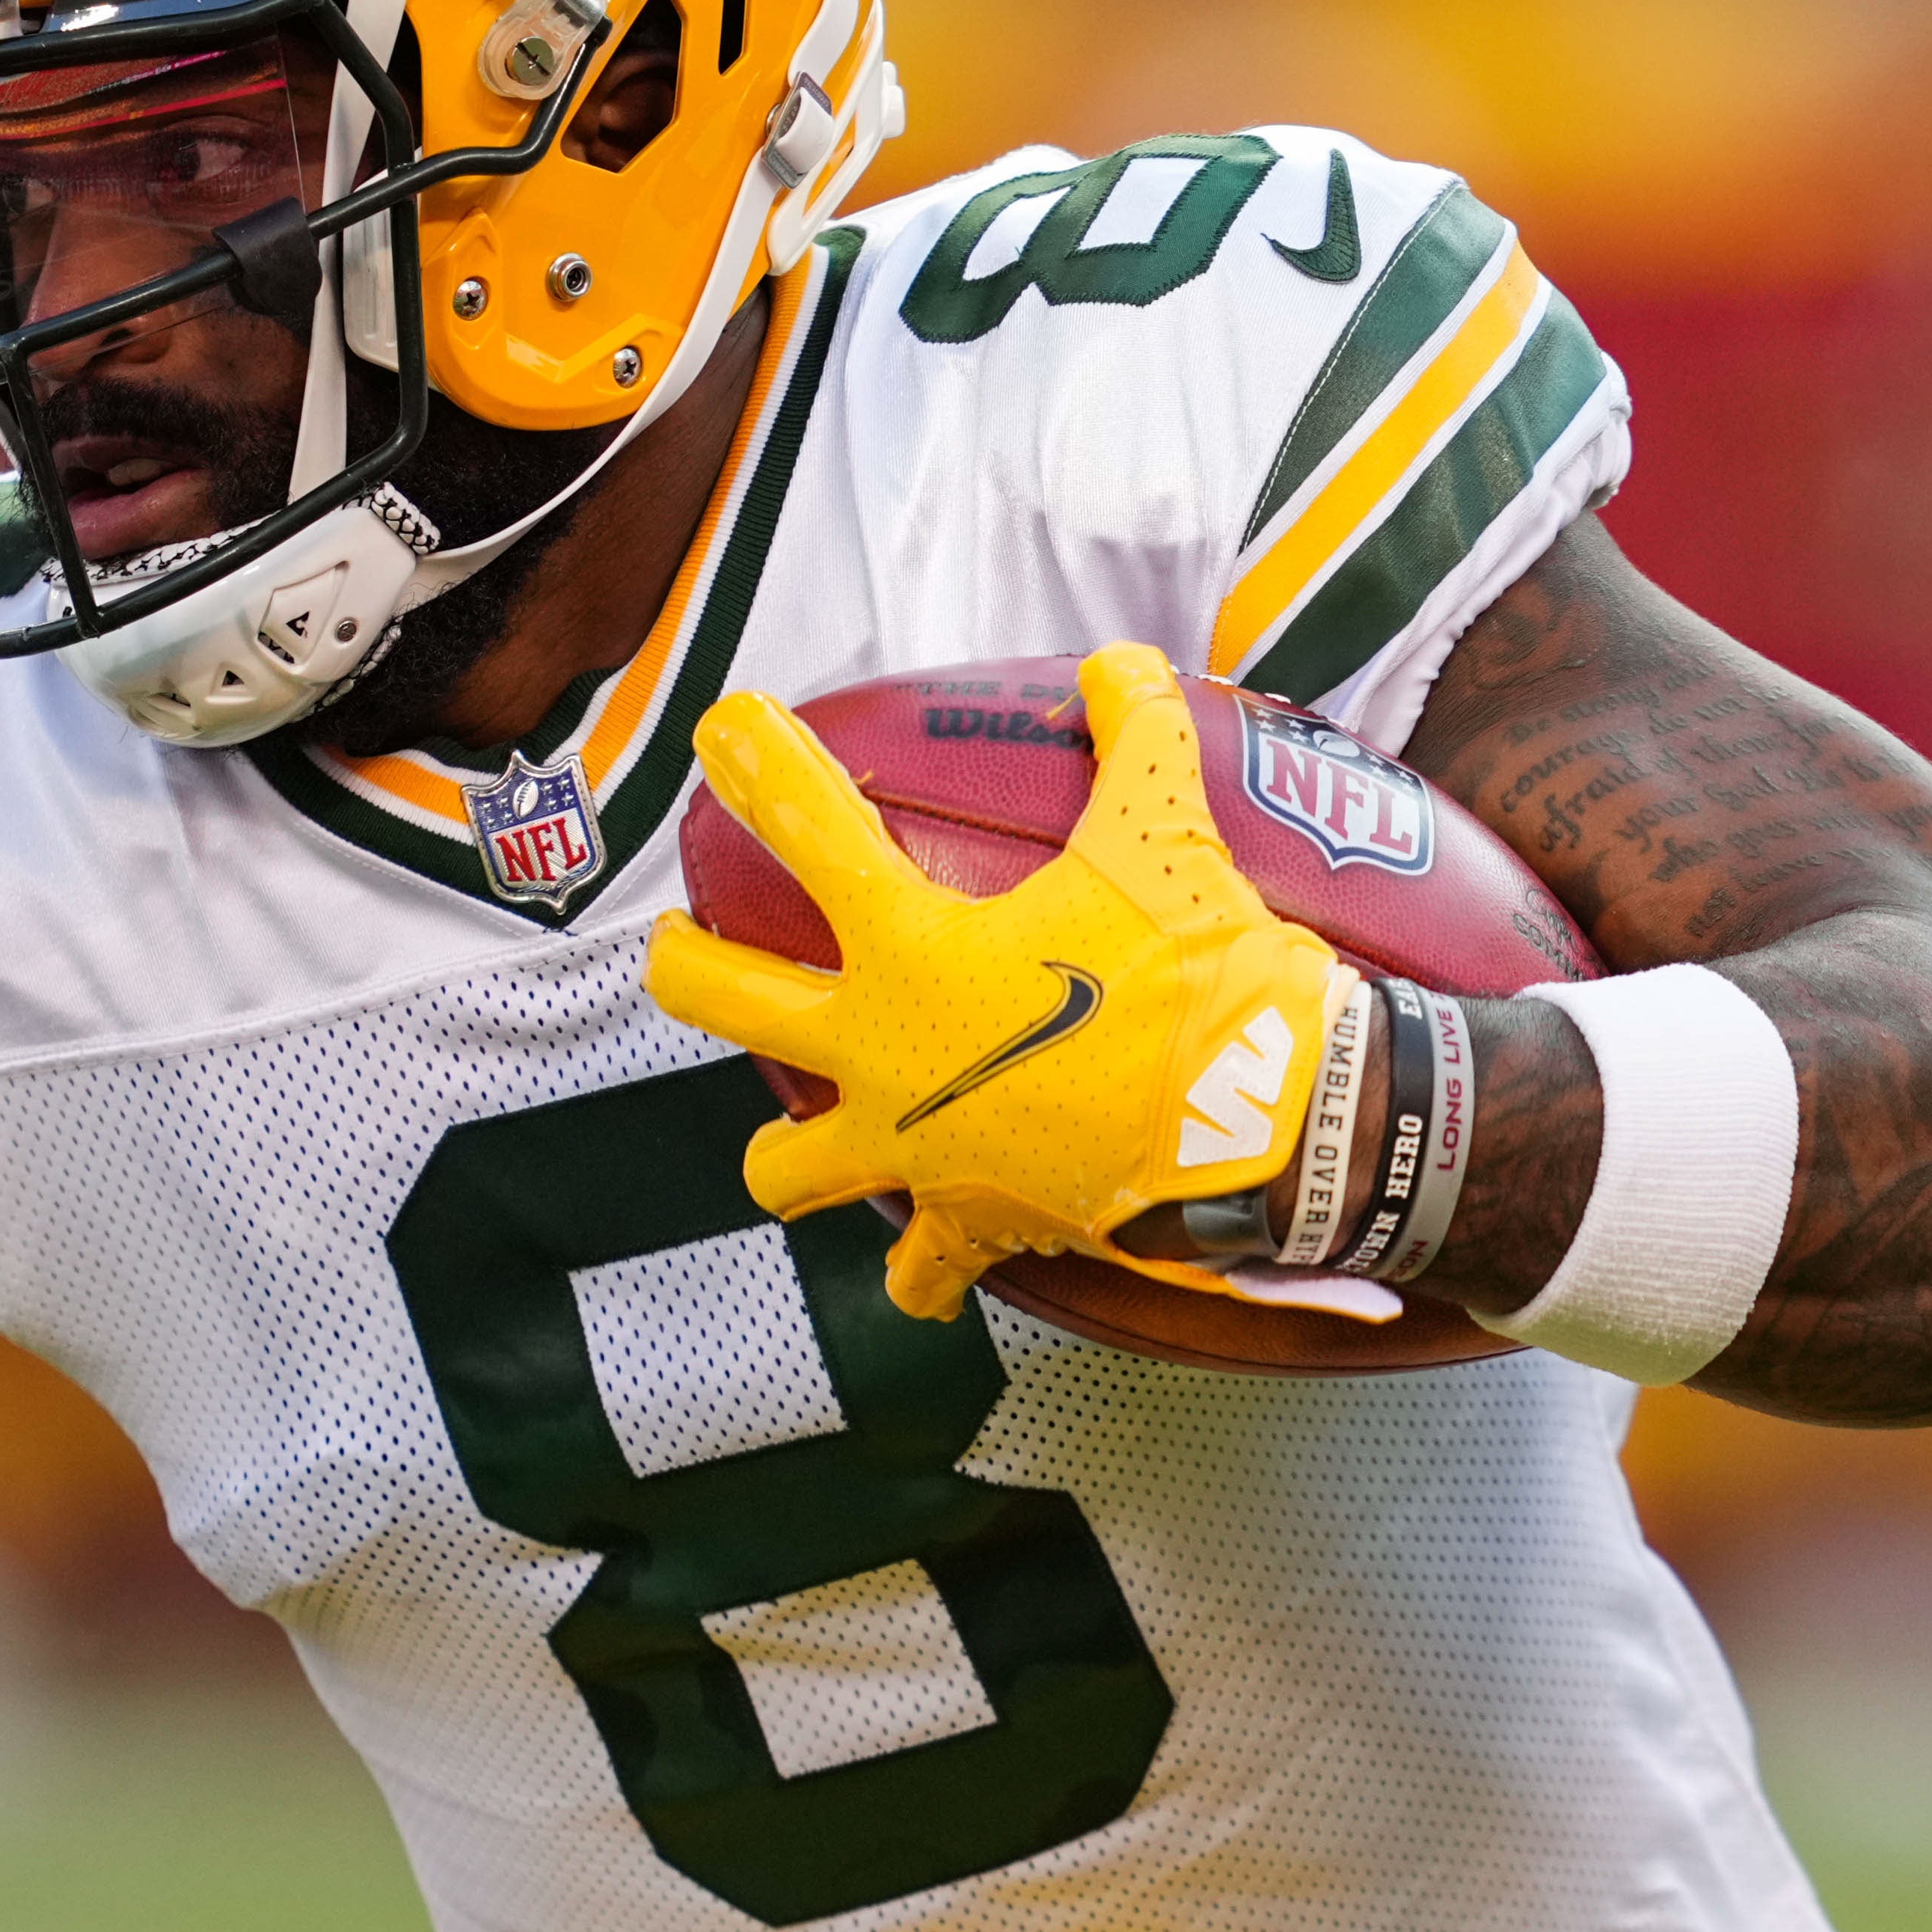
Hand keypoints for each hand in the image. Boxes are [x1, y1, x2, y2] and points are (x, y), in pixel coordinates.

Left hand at [647, 643, 1348, 1319]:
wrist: (1257, 1121)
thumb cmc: (1196, 976)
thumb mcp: (1165, 833)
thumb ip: (1135, 733)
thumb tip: (1124, 662)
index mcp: (912, 946)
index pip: (811, 828)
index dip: (760, 763)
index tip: (722, 727)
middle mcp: (879, 1051)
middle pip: (722, 999)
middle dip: (684, 966)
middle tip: (675, 947)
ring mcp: (910, 1149)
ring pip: (784, 1165)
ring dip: (781, 1151)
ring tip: (787, 1137)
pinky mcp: (965, 1221)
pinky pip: (919, 1267)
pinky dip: (922, 1268)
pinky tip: (925, 1262)